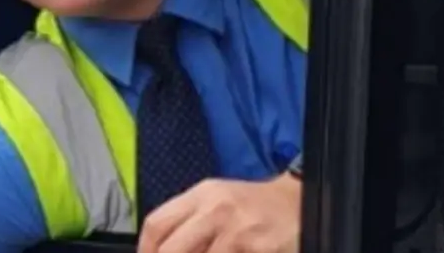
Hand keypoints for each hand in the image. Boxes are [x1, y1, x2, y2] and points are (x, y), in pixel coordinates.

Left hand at [137, 174, 300, 252]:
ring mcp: (239, 232)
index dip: (145, 250)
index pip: (157, 224)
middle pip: (171, 249)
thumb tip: (159, 249)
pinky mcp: (260, 250)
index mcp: (201, 195)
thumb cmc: (251, 206)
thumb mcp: (216, 201)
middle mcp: (217, 211)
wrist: (297, 203)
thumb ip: (188, 222)